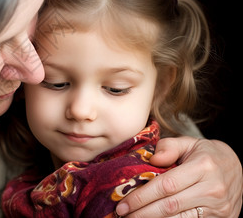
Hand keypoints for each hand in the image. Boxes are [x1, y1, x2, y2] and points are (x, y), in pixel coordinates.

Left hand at [115, 136, 242, 216]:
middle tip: (123, 214)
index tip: (123, 203)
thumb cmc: (205, 154)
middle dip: (143, 212)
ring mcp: (220, 207)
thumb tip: (153, 159)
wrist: (236, 167)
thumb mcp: (188, 143)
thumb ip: (168, 147)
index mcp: (203, 166)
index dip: (142, 196)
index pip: (166, 185)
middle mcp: (214, 188)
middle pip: (170, 205)